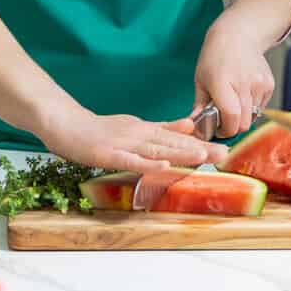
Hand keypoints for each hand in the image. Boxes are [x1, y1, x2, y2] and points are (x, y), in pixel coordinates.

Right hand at [41, 106, 229, 171]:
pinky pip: (131, 160)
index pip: (177, 137)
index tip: (225, 148)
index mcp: (145, 129)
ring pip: (157, 149)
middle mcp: (139, 134)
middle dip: (200, 149)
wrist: (64, 123)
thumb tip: (189, 126)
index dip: (201, 142)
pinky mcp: (108, 154)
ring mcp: (124, 144)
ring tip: (204, 157)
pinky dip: (148, 164)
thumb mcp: (134, 126)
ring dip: (180, 153)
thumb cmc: (98, 130)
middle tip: (226, 154)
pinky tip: (164, 166)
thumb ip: (160, 128)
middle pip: (173, 143)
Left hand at [194, 19, 276, 137]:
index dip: (225, 130)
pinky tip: (243, 93)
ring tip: (233, 102)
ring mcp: (259, 84)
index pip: (231, 117)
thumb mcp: (200, 79)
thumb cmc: (215, 57)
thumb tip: (194, 127)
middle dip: (233, 127)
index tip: (218, 129)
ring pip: (253, 117)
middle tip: (224, 120)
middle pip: (244, 123)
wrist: (238, 35)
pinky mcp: (269, 84)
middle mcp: (243, 84)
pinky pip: (261, 107)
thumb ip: (199, 106)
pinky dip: (252, 107)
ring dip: (243, 116)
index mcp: (222, 83)